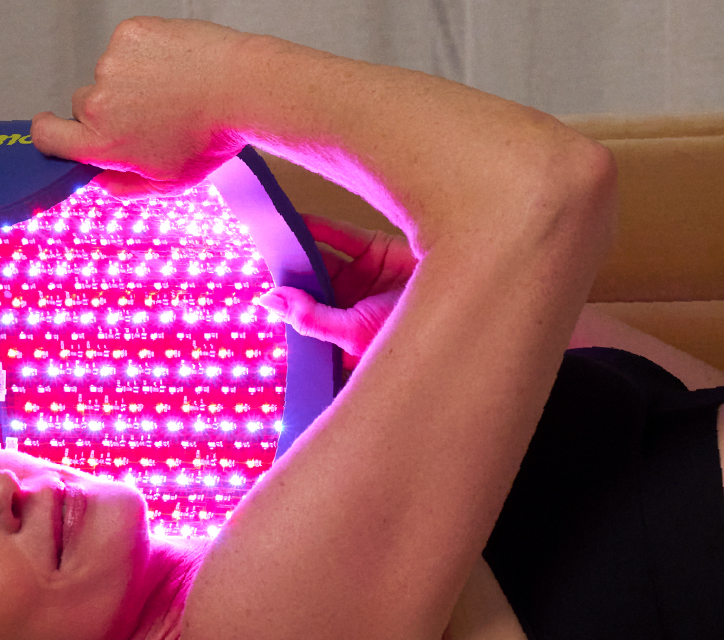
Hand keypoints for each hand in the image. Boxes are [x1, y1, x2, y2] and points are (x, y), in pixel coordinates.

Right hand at [31, 17, 252, 197]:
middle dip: (108, 111)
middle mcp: (98, 102)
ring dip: (131, 81)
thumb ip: (125, 186)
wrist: (243, 88)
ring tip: (172, 91)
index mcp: (101, 142)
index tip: (59, 132)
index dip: (49, 134)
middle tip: (150, 115)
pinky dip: (145, 55)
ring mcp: (112, 64)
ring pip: (108, 74)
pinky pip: (127, 47)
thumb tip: (101, 182)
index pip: (45, 136)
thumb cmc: (212, 136)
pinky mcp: (130, 34)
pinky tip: (175, 68)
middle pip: (82, 105)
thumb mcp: (169, 183)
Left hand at [254, 214, 416, 367]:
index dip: (286, 305)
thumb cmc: (414, 332)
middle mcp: (353, 305)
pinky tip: (295, 222)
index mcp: (346, 333)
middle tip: (257, 254)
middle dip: (289, 271)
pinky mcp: (377, 249)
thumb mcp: (354, 333)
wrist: (465, 301)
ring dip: (299, 247)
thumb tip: (269, 300)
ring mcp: (365, 277)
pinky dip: (318, 229)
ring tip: (271, 233)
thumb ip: (310, 317)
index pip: (307, 317)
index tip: (260, 290)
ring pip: (323, 258)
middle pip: (312, 284)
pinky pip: (342, 237)